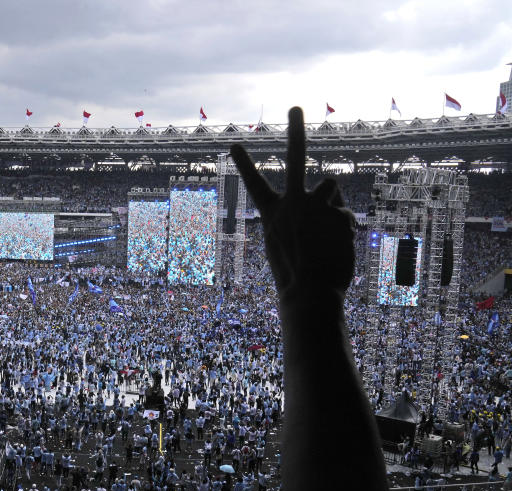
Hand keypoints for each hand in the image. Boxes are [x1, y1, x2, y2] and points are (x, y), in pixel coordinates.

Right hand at [230, 107, 354, 302]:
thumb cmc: (296, 273)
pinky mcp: (337, 213)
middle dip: (295, 130)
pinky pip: (345, 216)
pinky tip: (336, 249)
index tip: (234, 144)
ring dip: (330, 206)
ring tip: (324, 236)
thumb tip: (331, 185)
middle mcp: (292, 202)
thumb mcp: (289, 241)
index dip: (244, 163)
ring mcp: (315, 206)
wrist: (310, 293)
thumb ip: (304, 211)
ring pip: (330, 189)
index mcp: (272, 213)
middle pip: (296, 158)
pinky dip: (344, 232)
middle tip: (294, 107)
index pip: (254, 183)